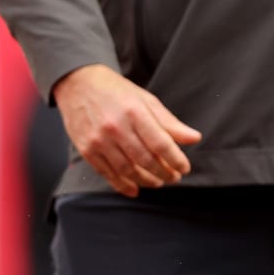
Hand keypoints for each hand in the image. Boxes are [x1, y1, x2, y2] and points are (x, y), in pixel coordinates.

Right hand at [53, 64, 201, 197]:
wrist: (79, 85)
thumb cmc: (117, 91)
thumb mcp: (147, 100)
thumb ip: (169, 122)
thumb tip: (194, 138)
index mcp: (135, 113)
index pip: (161, 143)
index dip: (175, 159)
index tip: (185, 168)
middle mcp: (116, 128)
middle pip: (145, 160)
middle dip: (163, 173)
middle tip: (174, 177)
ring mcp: (99, 141)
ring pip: (127, 170)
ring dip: (146, 180)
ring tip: (159, 182)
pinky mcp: (86, 150)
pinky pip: (107, 173)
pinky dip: (122, 185)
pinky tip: (134, 189)